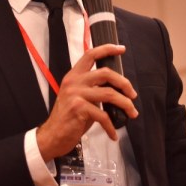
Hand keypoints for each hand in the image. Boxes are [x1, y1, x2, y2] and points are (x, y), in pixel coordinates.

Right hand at [36, 44, 138, 161]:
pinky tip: (114, 134)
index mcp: (74, 76)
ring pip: (109, 93)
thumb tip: (115, 89)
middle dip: (124, 83)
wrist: (52, 136)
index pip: (90, 54)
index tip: (121, 49)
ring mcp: (76, 94)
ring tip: (132, 112)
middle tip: (133, 94)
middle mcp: (74, 82)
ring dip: (125, 104)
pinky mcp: (78, 108)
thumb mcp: (77, 97)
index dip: (107, 49)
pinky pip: (103, 115)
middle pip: (106, 73)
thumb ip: (92, 89)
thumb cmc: (68, 118)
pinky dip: (111, 126)